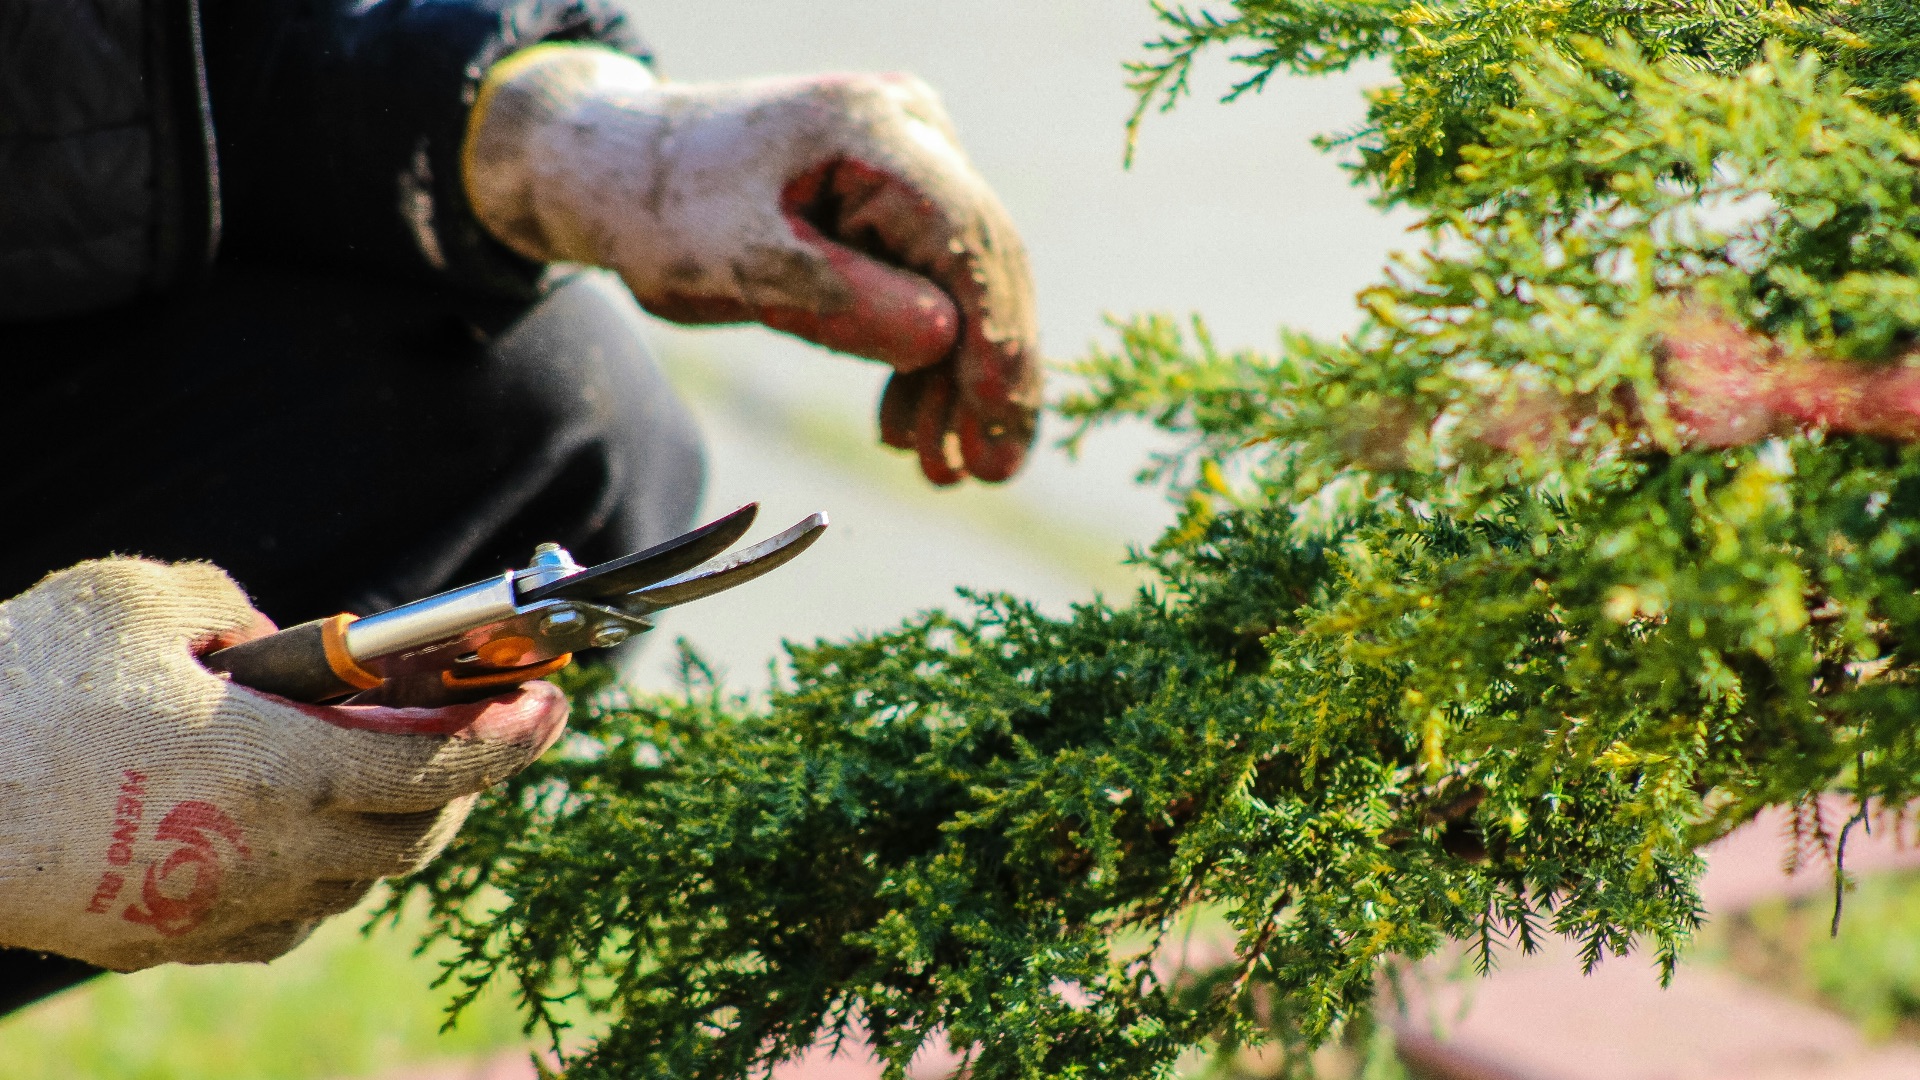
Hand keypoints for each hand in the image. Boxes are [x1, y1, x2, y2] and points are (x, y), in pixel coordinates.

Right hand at [0, 559, 567, 970]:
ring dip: (391, 832)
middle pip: (416, 836)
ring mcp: (219, 910)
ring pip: (354, 885)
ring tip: (394, 775)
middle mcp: (272, 855)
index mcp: (285, 770)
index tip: (555, 705)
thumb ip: (240, 610)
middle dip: (464, 785)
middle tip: (479, 734)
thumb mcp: (144, 599)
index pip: (442, 765)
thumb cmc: (25, 689)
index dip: (512, 736)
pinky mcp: (166, 941)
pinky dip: (319, 875)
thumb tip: (282, 641)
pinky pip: (282, 918)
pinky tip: (302, 835)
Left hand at [464, 45, 1040, 484]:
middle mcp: (911, 131)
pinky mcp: (898, 201)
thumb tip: (945, 342)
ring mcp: (912, 162)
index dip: (995, 334)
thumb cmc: (665, 211)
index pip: (965, 235)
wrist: (622, 173)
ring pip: (963, 283)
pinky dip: (924, 359)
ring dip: (956, 381)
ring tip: (942, 469)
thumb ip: (840, 301)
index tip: (999, 422)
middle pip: (981, 262)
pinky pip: (933, 284)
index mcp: (871, 128)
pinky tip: (909, 426)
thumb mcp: (737, 266)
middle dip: (988, 374)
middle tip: (988, 472)